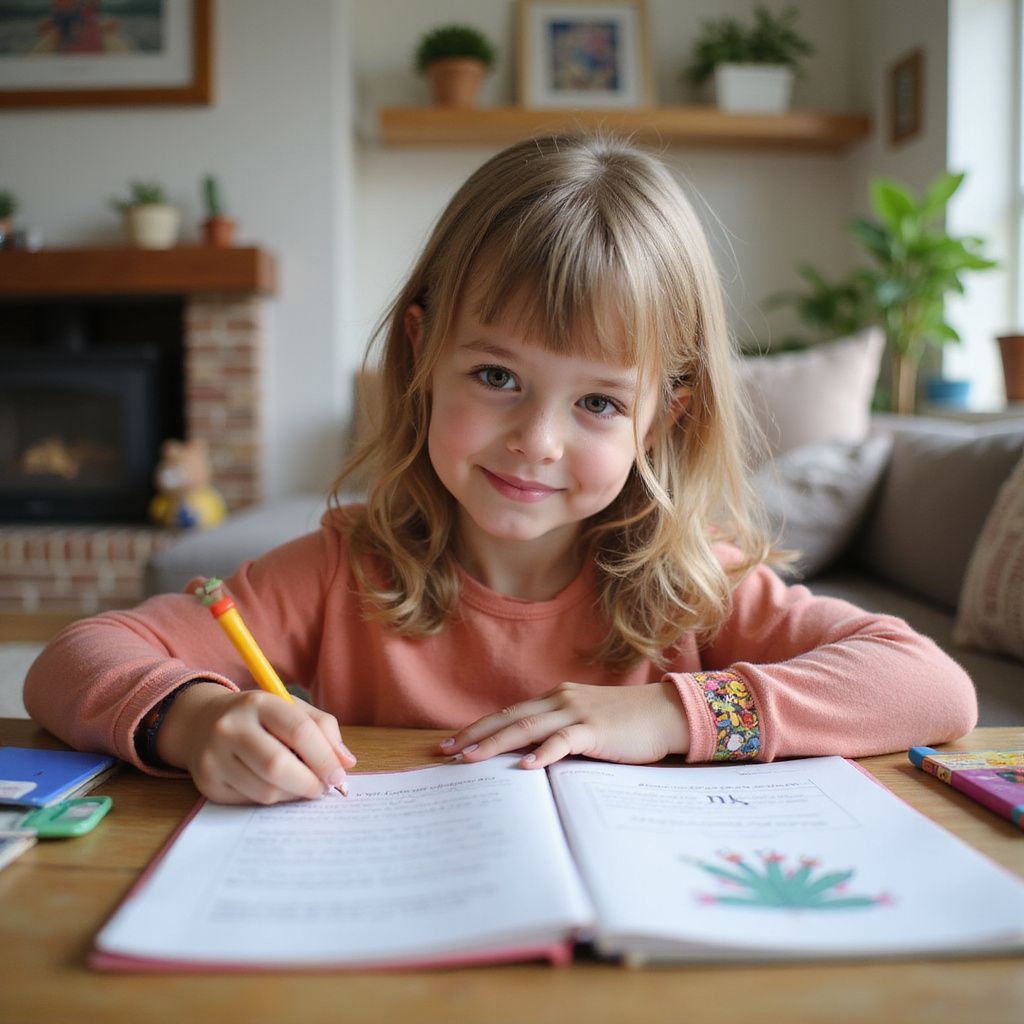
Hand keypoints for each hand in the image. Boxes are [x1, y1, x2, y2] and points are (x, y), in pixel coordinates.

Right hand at [157, 683, 356, 803]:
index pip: (300, 731)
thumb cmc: (258, 717)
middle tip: (323, 789)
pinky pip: (249, 801)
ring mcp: (213, 756)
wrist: (201, 723)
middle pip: (278, 765)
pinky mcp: (207, 783)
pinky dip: (271, 799)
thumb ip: (322, 729)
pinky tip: (276, 787)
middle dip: (309, 783)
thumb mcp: (290, 709)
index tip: (340, 775)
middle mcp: (231, 727)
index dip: (325, 758)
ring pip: (265, 790)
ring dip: (292, 795)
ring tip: (300, 786)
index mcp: (258, 703)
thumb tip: (346, 763)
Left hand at [439, 681, 689, 769]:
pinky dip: (543, 753)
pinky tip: (526, 767)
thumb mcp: (586, 724)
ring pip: (527, 727)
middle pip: (509, 717)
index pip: (509, 713)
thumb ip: (559, 734)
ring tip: (471, 759)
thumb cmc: (628, 724)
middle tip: (445, 751)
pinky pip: (563, 741)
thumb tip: (528, 757)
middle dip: (474, 734)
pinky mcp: (594, 729)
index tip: (452, 743)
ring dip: (496, 743)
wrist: (666, 713)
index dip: (479, 727)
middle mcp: (561, 700)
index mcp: (556, 698)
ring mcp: (577, 712)